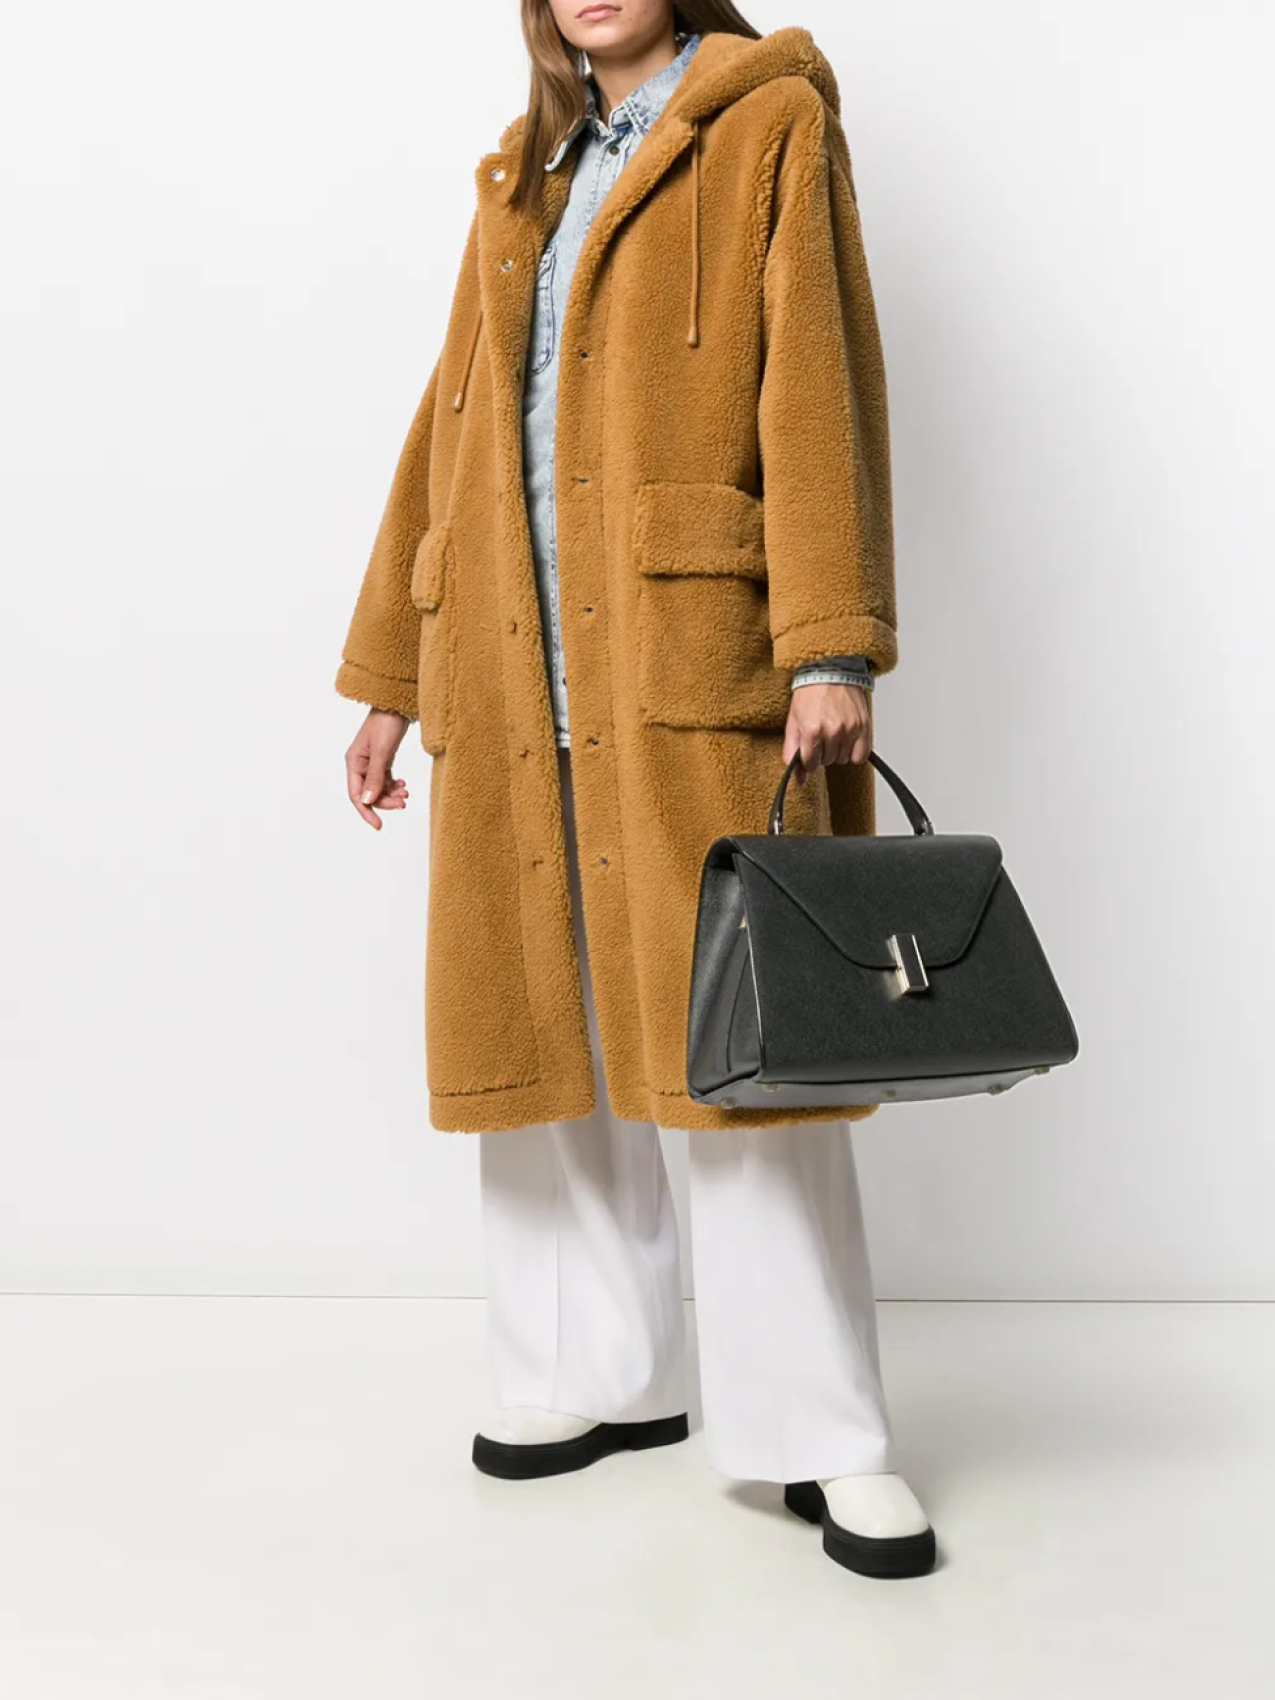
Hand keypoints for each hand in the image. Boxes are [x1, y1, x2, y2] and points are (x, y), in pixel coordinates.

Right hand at [346, 709, 410, 828]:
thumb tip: (369, 801)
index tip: (378, 825)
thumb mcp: (383, 752)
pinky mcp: (382, 759)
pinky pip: (385, 779)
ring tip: (406, 794)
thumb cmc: (386, 724)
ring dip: (391, 794)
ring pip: (379, 788)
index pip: (356, 795)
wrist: (397, 705)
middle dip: (385, 801)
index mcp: (354, 763)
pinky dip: (394, 785)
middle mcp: (359, 764)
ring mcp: (371, 762)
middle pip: (370, 793)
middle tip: (403, 804)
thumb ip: (376, 777)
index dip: (367, 812)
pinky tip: (403, 786)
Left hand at [782, 682, 872, 786]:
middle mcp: (832, 731)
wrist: (829, 672)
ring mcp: (850, 729)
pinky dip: (854, 752)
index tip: (809, 752)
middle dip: (822, 753)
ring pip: (843, 759)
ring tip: (833, 734)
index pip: (810, 764)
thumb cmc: (809, 694)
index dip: (808, 760)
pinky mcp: (864, 726)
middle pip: (827, 762)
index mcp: (812, 730)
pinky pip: (861, 755)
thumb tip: (799, 779)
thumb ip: (792, 752)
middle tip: (820, 736)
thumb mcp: (793, 722)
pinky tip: (847, 741)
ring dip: (837, 751)